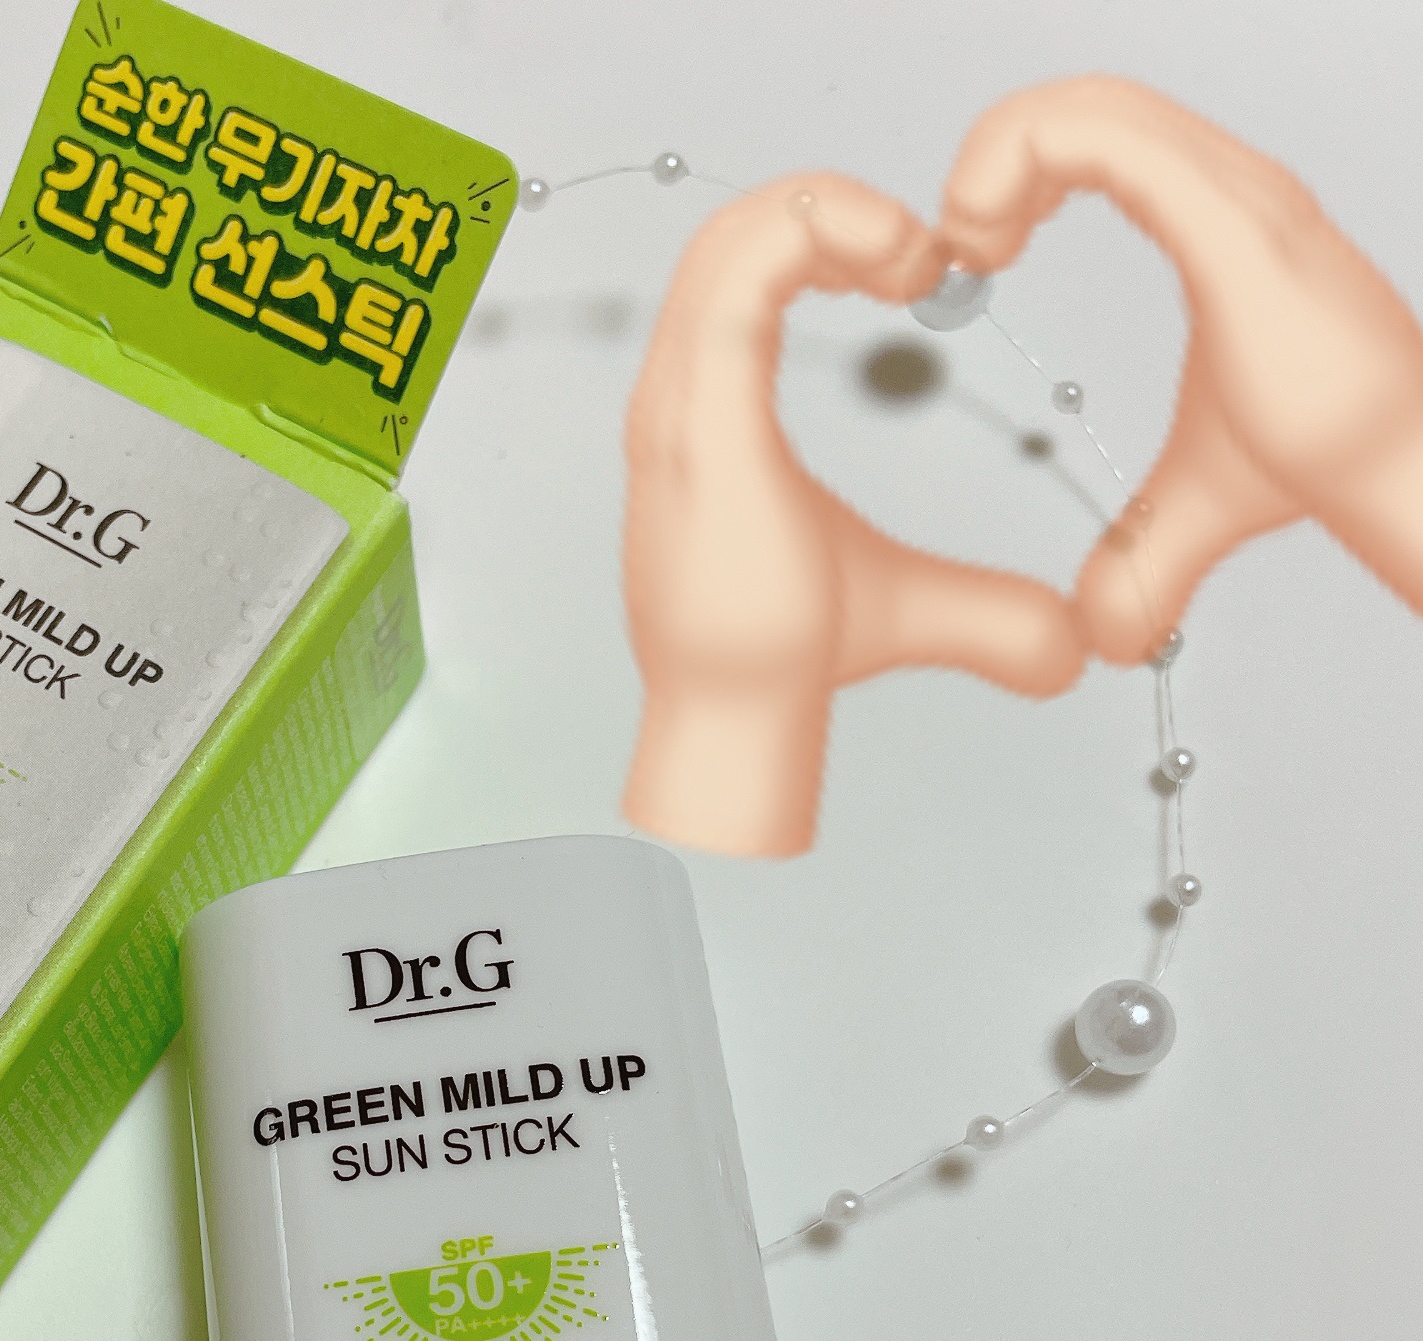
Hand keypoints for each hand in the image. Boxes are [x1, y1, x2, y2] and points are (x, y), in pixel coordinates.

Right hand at [623, 173, 1085, 857]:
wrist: (740, 720)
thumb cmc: (790, 658)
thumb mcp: (911, 607)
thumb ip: (987, 613)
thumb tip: (1070, 656)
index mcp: (712, 412)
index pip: (741, 270)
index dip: (825, 240)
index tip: (919, 273)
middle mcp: (679, 396)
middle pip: (728, 233)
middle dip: (830, 210)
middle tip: (929, 253)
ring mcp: (679, 406)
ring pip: (729, 239)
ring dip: (831, 213)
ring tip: (918, 253)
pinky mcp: (701, 422)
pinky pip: (740, 279)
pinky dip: (818, 236)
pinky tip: (902, 264)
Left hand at [941, 76, 1422, 662]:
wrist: (1394, 466)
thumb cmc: (1322, 457)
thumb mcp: (1194, 507)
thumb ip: (1142, 555)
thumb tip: (1104, 629)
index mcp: (1211, 220)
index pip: (1102, 138)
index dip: (1022, 170)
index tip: (971, 258)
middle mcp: (1224, 187)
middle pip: (1089, 100)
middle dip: (999, 153)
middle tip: (953, 248)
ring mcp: (1232, 195)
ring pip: (1093, 104)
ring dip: (1001, 154)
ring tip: (961, 240)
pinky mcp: (1226, 225)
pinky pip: (1110, 142)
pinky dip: (1026, 162)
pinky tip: (984, 239)